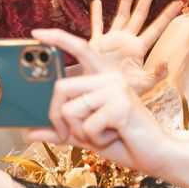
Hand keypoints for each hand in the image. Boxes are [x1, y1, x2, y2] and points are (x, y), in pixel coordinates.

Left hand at [27, 29, 175, 175]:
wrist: (157, 155)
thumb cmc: (125, 142)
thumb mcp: (87, 135)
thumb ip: (62, 131)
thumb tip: (31, 132)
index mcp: (103, 78)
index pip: (80, 50)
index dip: (58, 39)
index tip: (36, 32)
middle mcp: (110, 77)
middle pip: (61, 87)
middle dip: (56, 118)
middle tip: (70, 134)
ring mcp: (116, 88)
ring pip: (70, 109)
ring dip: (81, 132)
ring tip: (105, 133)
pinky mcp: (120, 104)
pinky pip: (87, 125)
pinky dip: (95, 139)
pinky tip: (115, 135)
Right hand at [89, 0, 182, 94]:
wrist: (102, 97)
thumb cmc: (124, 93)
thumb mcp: (143, 85)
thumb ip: (157, 75)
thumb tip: (167, 62)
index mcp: (139, 48)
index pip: (156, 28)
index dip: (167, 16)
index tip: (178, 3)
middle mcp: (127, 40)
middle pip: (139, 14)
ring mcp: (112, 40)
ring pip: (120, 15)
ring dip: (125, 0)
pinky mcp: (97, 43)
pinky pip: (97, 26)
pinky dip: (96, 15)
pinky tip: (97, 2)